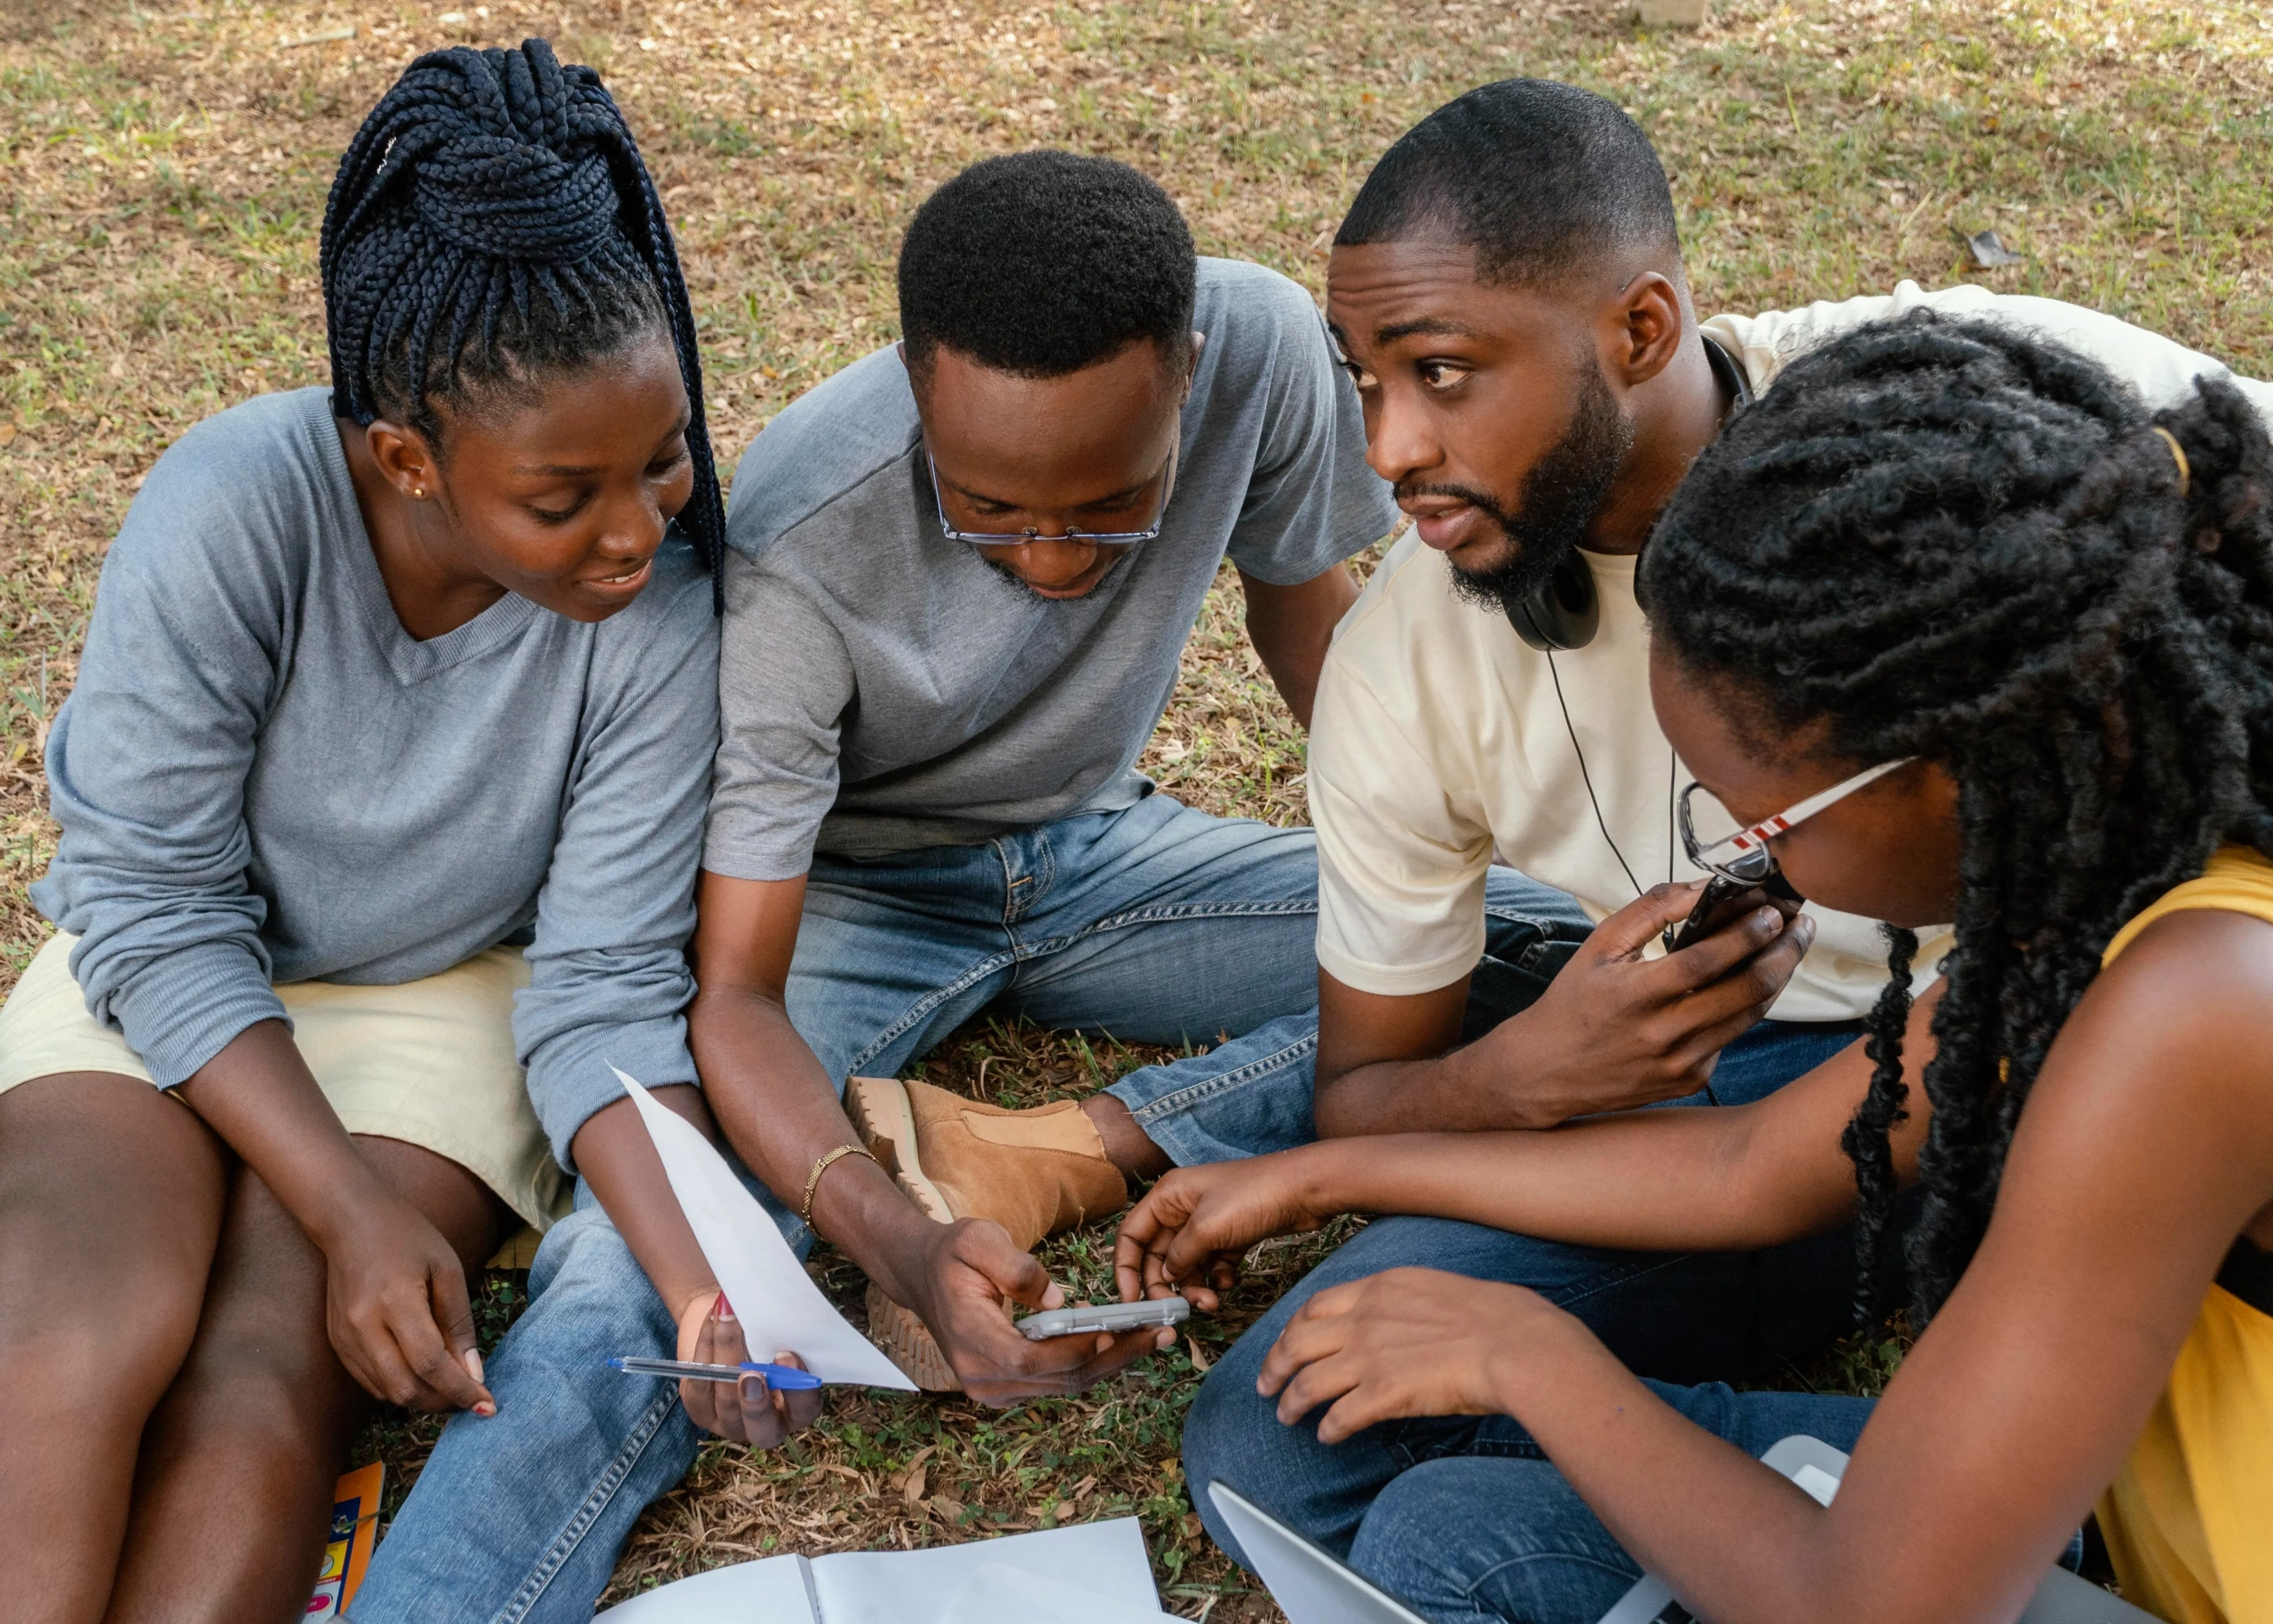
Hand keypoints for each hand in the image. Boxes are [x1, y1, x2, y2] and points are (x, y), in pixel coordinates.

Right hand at [318, 1189, 494, 1413]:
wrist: (350, 1219)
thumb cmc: (407, 1236)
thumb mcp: (447, 1269)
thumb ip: (460, 1324)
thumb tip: (474, 1373)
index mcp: (396, 1302)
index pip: (431, 1364)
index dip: (461, 1391)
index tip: (487, 1406)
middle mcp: (363, 1327)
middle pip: (406, 1389)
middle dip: (443, 1402)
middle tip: (472, 1400)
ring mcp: (345, 1338)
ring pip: (386, 1392)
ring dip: (422, 1400)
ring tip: (451, 1389)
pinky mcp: (337, 1342)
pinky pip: (370, 1382)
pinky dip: (399, 1388)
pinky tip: (422, 1377)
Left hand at [674, 1289, 824, 1446]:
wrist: (727, 1320)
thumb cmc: (762, 1329)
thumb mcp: (777, 1333)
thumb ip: (782, 1336)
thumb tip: (782, 1321)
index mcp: (796, 1408)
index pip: (805, 1409)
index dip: (799, 1391)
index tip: (787, 1356)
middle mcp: (766, 1424)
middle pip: (764, 1430)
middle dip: (756, 1403)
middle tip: (751, 1373)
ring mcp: (730, 1422)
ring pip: (727, 1401)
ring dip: (727, 1353)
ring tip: (727, 1318)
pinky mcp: (700, 1411)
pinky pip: (700, 1385)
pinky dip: (707, 1347)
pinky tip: (712, 1320)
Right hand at [905, 1217, 1172, 1406]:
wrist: (921, 1274)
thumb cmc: (952, 1253)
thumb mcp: (978, 1240)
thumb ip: (1017, 1268)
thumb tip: (1058, 1299)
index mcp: (970, 1339)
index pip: (1030, 1359)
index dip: (1074, 1350)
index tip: (1115, 1330)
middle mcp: (980, 1376)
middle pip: (1057, 1379)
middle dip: (1112, 1356)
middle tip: (1160, 1332)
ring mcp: (992, 1388)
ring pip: (1063, 1384)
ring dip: (1109, 1361)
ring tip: (1153, 1335)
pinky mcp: (1005, 1388)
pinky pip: (1055, 1382)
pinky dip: (1090, 1363)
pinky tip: (1120, 1340)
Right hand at [1113, 1150, 1332, 1309]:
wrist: (1305, 1190)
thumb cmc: (1253, 1196)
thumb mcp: (1207, 1228)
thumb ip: (1179, 1255)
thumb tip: (1166, 1277)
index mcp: (1167, 1196)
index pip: (1131, 1235)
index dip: (1126, 1269)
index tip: (1132, 1300)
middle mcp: (1182, 1209)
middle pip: (1158, 1256)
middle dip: (1165, 1285)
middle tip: (1177, 1310)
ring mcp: (1207, 1224)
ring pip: (1186, 1265)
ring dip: (1194, 1288)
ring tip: (1212, 1303)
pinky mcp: (1230, 1237)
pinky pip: (1212, 1266)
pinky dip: (1217, 1279)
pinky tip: (1229, 1283)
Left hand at [1258, 1267, 1576, 1444]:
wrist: (1515, 1342)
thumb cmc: (1495, 1315)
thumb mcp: (1437, 1287)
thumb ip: (1404, 1301)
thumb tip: (1397, 1317)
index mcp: (1379, 1287)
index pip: (1316, 1306)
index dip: (1292, 1328)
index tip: (1286, 1343)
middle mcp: (1365, 1319)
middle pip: (1297, 1343)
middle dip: (1274, 1366)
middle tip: (1266, 1385)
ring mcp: (1371, 1356)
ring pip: (1308, 1382)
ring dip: (1292, 1402)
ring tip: (1286, 1416)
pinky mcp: (1384, 1394)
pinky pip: (1339, 1416)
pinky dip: (1327, 1429)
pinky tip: (1327, 1437)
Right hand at [1477, 882, 1815, 1125]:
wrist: (1547, 1071)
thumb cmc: (1574, 1001)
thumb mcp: (1600, 945)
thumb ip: (1653, 910)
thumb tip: (1706, 886)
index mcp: (1635, 995)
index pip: (1707, 961)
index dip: (1747, 934)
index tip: (1773, 910)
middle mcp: (1662, 1035)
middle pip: (1745, 991)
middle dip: (1784, 952)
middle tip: (1801, 926)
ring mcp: (1681, 1063)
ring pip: (1750, 1016)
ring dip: (1777, 977)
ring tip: (1789, 947)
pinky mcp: (1691, 1081)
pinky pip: (1731, 1038)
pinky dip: (1743, 1007)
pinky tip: (1745, 984)